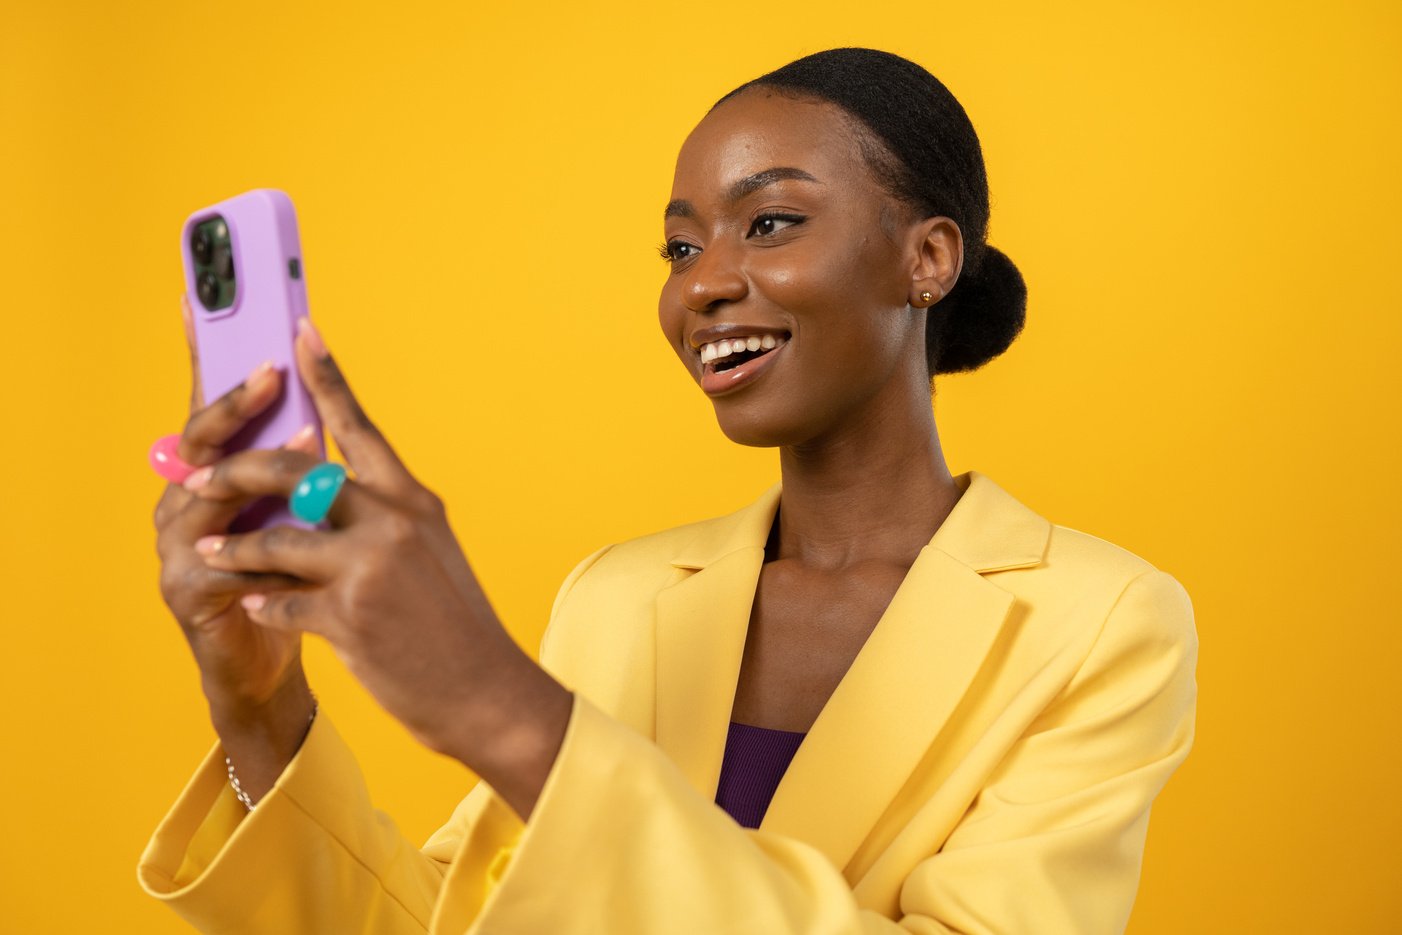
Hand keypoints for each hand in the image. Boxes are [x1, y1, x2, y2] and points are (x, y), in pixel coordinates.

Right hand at [154, 295, 318, 717]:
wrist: (277, 661)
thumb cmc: (296, 580)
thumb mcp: (308, 514)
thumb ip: (305, 468)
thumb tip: (324, 403)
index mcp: (219, 473)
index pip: (211, 401)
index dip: (207, 350)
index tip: (202, 293)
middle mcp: (186, 499)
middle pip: (202, 437)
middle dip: (237, 400)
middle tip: (275, 368)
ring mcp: (178, 545)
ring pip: (207, 494)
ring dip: (256, 468)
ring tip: (305, 447)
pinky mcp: (187, 593)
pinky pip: (220, 562)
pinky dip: (259, 546)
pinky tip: (290, 537)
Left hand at [178, 315, 570, 796]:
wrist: (484, 689)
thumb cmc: (452, 621)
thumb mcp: (428, 550)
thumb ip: (380, 515)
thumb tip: (322, 490)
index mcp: (412, 499)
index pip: (360, 424)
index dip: (327, 374)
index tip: (299, 329)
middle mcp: (392, 521)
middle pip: (297, 471)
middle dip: (237, 469)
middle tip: (199, 477)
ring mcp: (370, 567)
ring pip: (276, 539)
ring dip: (234, 546)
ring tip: (207, 550)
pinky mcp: (349, 617)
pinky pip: (280, 601)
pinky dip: (262, 604)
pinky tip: (256, 607)